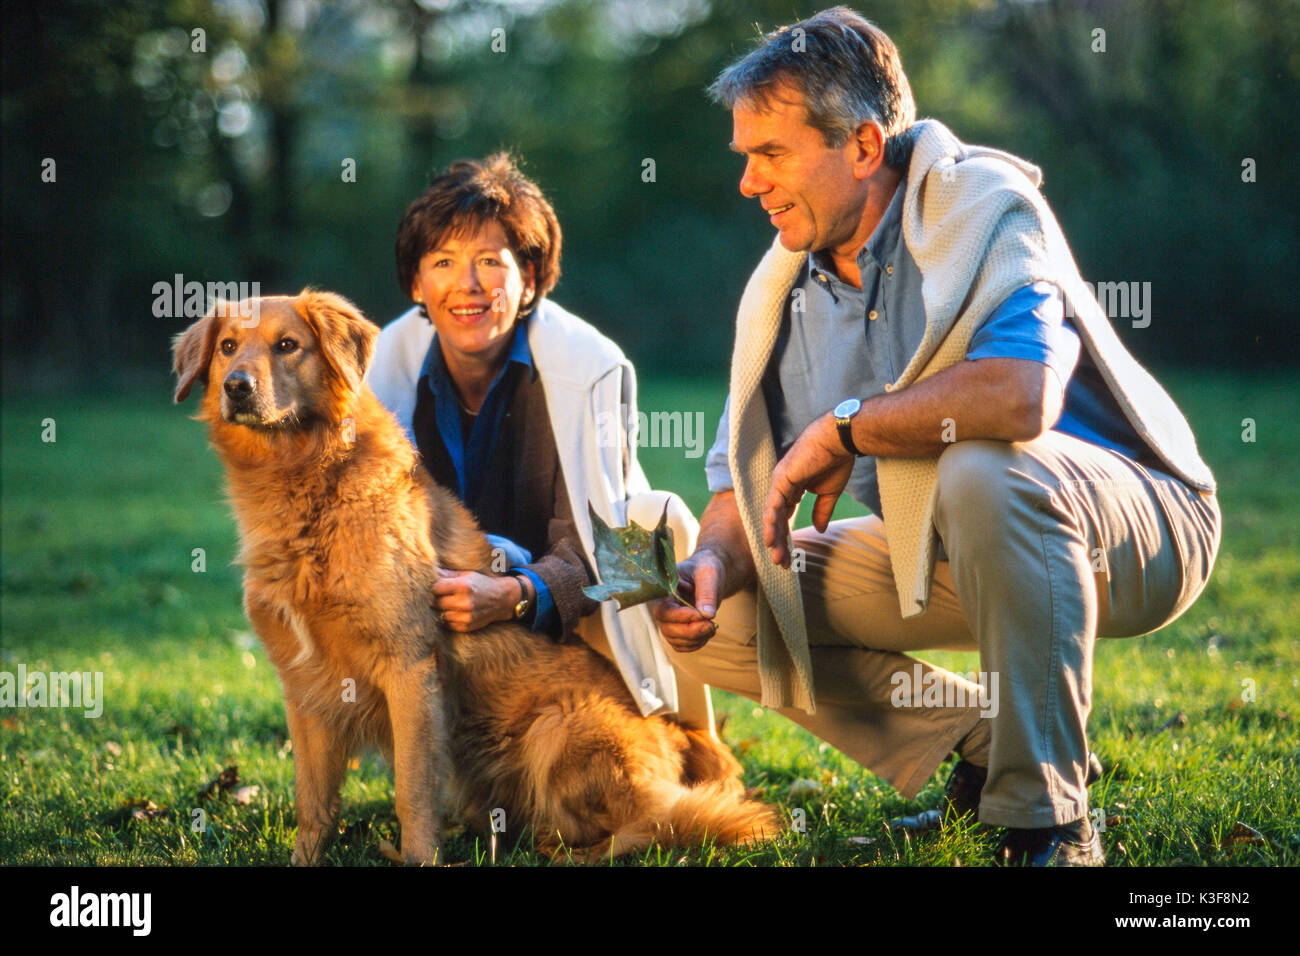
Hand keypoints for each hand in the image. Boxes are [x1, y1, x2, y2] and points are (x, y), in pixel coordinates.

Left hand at [432, 569, 517, 631]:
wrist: (502, 599)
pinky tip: (455, 612)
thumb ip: (448, 574)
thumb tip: (430, 572)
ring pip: (441, 615)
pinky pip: (448, 624)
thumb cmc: (482, 584)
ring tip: (450, 604)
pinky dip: (449, 619)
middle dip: (438, 598)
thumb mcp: (467, 574)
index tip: (438, 586)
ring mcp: (466, 616)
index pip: (436, 588)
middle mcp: (465, 602)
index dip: (435, 587)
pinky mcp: (467, 626)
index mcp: (463, 586)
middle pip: (436, 602)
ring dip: (443, 610)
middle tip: (444, 595)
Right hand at [651, 549, 726, 652]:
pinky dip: (697, 643)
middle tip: (712, 624)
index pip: (664, 611)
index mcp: (662, 591)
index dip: (682, 617)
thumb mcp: (708, 573)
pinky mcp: (676, 630)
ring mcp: (667, 621)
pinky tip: (707, 631)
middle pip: (668, 629)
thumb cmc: (706, 569)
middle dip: (692, 631)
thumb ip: (707, 592)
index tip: (703, 615)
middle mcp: (660, 607)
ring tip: (712, 625)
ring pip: (676, 640)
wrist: (709, 575)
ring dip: (697, 638)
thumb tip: (707, 614)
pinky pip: (682, 645)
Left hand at [763, 412, 855, 567]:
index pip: (786, 517)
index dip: (787, 537)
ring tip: (776, 557)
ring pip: (773, 516)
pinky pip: (774, 505)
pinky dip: (771, 522)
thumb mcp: (829, 493)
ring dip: (775, 538)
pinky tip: (771, 539)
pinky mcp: (781, 479)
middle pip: (777, 520)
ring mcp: (780, 482)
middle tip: (781, 563)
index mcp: (793, 488)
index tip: (790, 557)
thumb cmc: (836, 461)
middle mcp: (783, 486)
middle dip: (780, 543)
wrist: (839, 441)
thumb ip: (821, 511)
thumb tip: (819, 529)